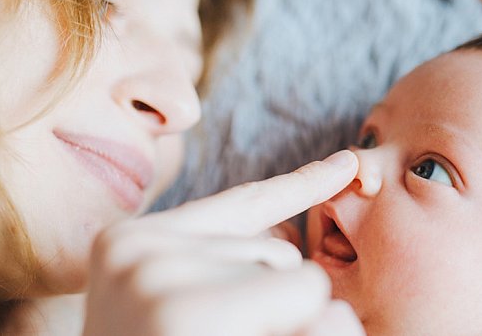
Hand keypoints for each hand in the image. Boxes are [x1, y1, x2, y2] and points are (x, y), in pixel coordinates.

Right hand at [83, 150, 363, 335]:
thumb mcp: (176, 304)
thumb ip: (227, 267)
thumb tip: (295, 243)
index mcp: (130, 242)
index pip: (240, 207)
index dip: (303, 183)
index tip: (350, 163)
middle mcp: (139, 251)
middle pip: (281, 254)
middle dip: (282, 306)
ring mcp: (160, 283)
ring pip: (302, 282)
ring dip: (289, 327)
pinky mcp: (189, 316)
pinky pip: (311, 308)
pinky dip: (305, 332)